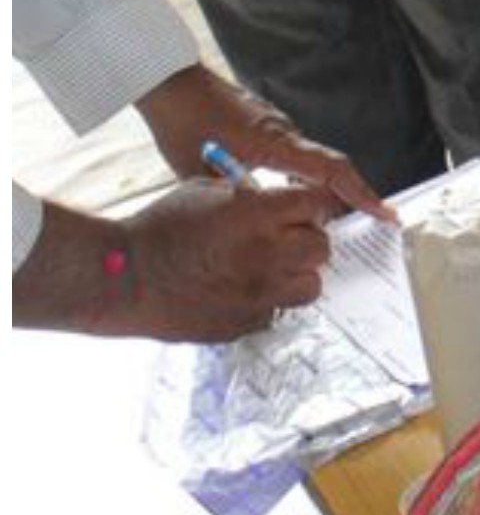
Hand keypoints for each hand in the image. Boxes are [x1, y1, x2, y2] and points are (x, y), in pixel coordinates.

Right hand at [110, 175, 341, 340]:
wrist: (123, 277)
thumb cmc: (154, 232)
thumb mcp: (199, 193)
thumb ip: (244, 196)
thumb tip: (272, 200)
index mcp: (254, 215)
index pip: (313, 205)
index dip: (307, 207)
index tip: (299, 210)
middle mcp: (267, 255)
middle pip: (322, 247)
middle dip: (306, 240)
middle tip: (285, 239)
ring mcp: (262, 293)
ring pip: (311, 285)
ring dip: (296, 274)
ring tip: (269, 268)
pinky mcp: (251, 321)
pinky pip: (279, 309)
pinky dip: (268, 299)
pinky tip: (242, 289)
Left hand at [135, 65, 384, 216]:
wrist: (165, 80)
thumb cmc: (180, 123)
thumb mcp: (202, 173)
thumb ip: (235, 199)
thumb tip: (254, 226)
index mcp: (275, 144)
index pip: (333, 170)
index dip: (362, 195)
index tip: (385, 215)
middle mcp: (285, 132)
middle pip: (331, 168)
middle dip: (348, 199)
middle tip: (359, 227)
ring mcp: (276, 124)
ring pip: (311, 163)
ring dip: (319, 189)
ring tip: (318, 218)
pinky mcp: (264, 122)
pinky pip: (293, 153)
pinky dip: (299, 175)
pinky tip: (285, 193)